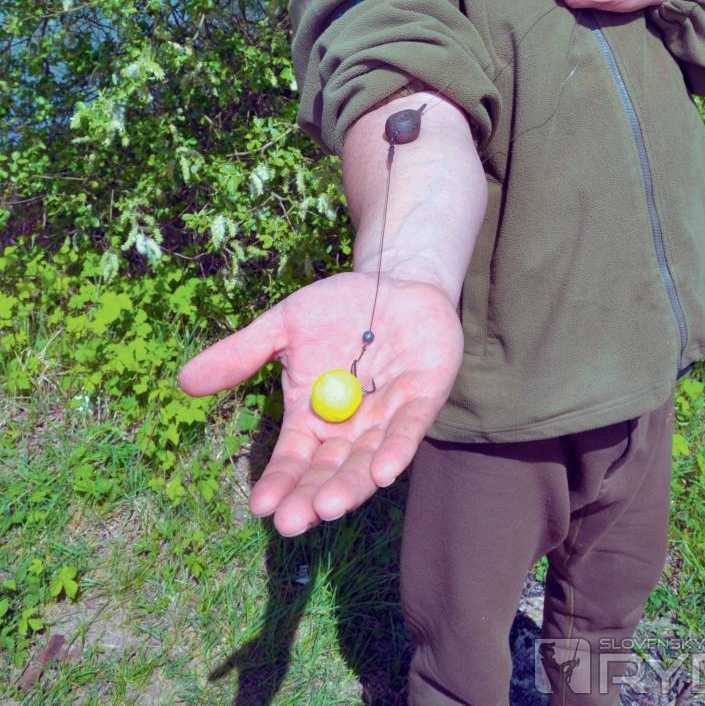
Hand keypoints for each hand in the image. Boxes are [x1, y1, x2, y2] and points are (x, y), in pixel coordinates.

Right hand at [178, 272, 463, 534]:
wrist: (393, 280)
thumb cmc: (337, 307)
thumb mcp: (284, 326)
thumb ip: (242, 355)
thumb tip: (184, 381)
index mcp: (313, 417)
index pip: (293, 460)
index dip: (279, 482)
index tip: (259, 505)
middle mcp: (350, 427)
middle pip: (329, 471)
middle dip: (312, 497)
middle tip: (293, 521)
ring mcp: (388, 416)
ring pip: (367, 459)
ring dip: (350, 484)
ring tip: (328, 507)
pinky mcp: (423, 396)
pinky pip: (409, 428)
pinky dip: (397, 449)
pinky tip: (383, 472)